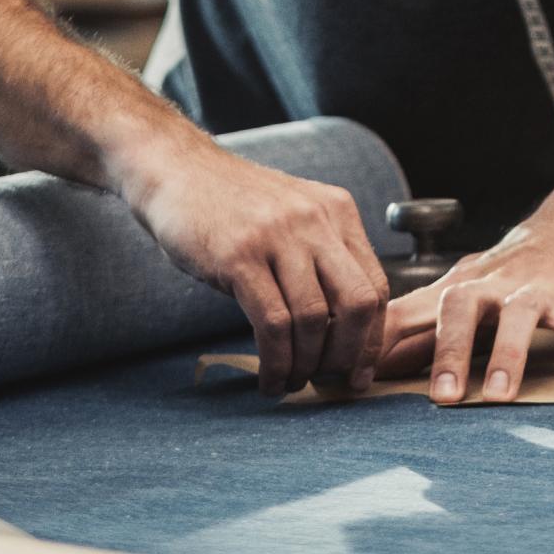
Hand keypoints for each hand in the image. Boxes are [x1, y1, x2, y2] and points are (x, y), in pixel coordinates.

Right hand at [124, 137, 389, 396]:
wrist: (176, 170)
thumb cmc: (232, 205)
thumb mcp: (293, 215)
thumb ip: (323, 255)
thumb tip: (345, 328)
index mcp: (337, 212)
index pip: (377, 285)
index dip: (373, 337)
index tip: (360, 371)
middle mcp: (315, 221)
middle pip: (359, 304)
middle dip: (349, 355)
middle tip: (331, 381)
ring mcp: (278, 237)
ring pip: (314, 319)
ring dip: (306, 365)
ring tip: (291, 382)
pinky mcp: (239, 257)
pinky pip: (273, 324)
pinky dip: (276, 362)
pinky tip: (269, 378)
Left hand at [377, 185, 553, 403]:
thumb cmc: (515, 268)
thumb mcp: (467, 288)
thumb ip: (423, 325)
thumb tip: (369, 361)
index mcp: (461, 286)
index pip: (410, 311)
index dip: (382, 342)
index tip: (355, 379)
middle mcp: (496, 285)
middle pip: (461, 308)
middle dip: (448, 351)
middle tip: (441, 398)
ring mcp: (540, 291)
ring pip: (520, 318)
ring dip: (509, 354)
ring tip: (500, 395)